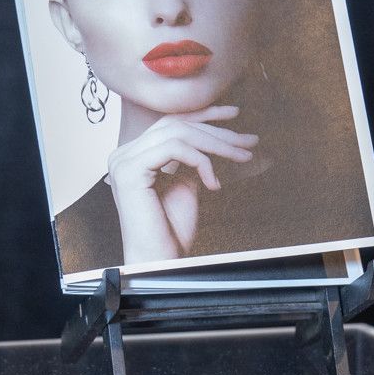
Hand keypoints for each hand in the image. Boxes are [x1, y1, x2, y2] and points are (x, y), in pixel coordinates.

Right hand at [106, 106, 257, 266]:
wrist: (159, 260)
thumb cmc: (172, 230)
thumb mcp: (187, 185)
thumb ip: (193, 159)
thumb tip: (218, 137)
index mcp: (134, 155)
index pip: (171, 122)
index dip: (204, 114)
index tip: (235, 114)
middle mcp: (123, 154)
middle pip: (177, 124)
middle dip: (218, 130)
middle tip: (249, 140)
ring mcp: (123, 160)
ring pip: (178, 133)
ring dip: (216, 144)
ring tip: (242, 157)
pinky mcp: (129, 170)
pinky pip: (174, 149)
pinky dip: (201, 161)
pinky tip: (214, 184)